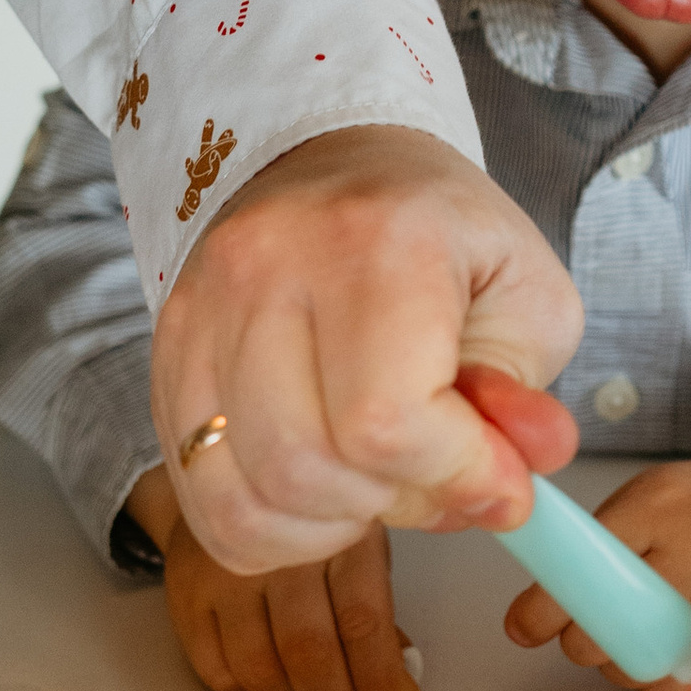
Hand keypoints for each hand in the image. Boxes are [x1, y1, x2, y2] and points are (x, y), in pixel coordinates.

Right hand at [128, 468, 419, 690]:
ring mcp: (224, 573)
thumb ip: (376, 603)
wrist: (226, 477)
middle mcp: (276, 551)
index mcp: (336, 531)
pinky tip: (269, 673)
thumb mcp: (358, 541)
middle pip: (308, 651)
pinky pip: (216, 672)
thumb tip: (397, 670)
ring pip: (260, 670)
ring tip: (309, 690)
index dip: (382, 675)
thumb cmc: (308, 520)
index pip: (362, 620)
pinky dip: (249, 689)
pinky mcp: (185, 596)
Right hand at [152, 125, 581, 569]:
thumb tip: (508, 492)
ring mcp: (200, 313)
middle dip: (393, 501)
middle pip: (306, 465)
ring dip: (332, 520)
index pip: (386, 419)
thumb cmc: (439, 236)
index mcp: (373, 238)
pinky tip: (322, 493)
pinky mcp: (166, 358)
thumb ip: (522, 401)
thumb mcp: (524, 298)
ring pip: (247, 495)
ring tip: (379, 478)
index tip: (499, 482)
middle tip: (438, 474)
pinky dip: (274, 528)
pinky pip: (204, 501)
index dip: (453, 477)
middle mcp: (266, 267)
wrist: (335, 162)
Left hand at [504, 459, 690, 690]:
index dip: (542, 610)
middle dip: (582, 638)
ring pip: (634, 674)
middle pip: (602, 637)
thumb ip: (587, 547)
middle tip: (595, 621)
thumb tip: (527, 617)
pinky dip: (661, 680)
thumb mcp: (641, 501)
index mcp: (660, 511)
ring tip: (646, 627)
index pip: (584, 571)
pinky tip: (673, 647)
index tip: (523, 626)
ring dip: (621, 663)